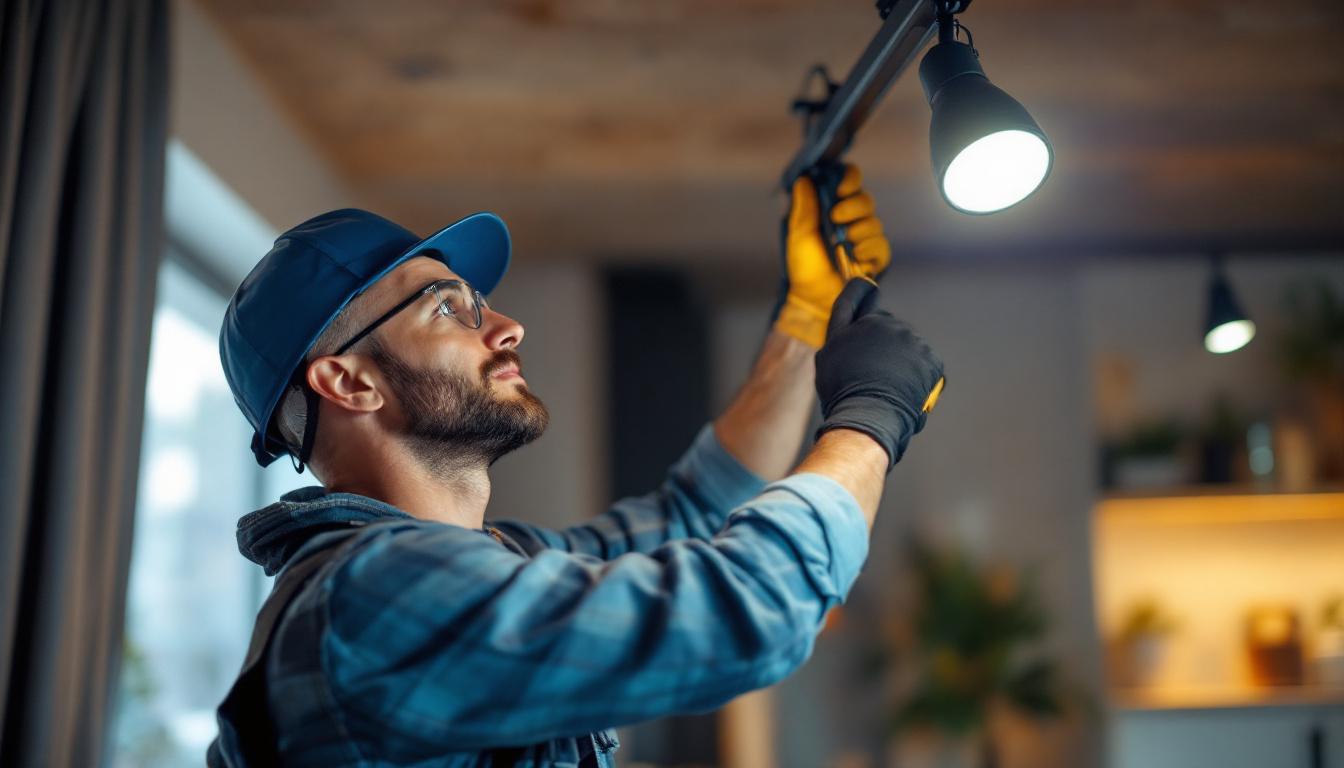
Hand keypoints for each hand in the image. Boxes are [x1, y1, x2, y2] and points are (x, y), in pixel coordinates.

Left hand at [773, 164, 891, 348]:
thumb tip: (803, 179)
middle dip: (852, 207)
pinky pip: (882, 245)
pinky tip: (856, 256)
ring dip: (858, 231)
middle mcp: (853, 220)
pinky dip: (869, 249)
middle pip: (866, 200)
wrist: (812, 298)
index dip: (850, 179)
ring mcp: (866, 239)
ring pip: (875, 222)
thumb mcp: (798, 235)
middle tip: (836, 218)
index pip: (850, 181)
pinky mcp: (876, 258)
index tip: (839, 189)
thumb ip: (803, 208)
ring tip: (844, 244)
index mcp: (835, 208)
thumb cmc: (804, 267)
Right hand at [814, 279, 943, 468]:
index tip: (866, 286)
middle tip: (874, 370)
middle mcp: (887, 325)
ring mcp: (912, 341)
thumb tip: (853, 322)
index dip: (861, 290)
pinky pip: (925, 364)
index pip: (857, 294)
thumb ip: (842, 333)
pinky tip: (907, 391)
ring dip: (902, 361)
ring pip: (908, 346)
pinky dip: (919, 376)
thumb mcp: (827, 357)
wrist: (870, 414)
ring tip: (890, 387)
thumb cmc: (842, 390)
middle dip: (883, 340)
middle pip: (887, 325)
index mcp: (860, 322)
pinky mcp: (931, 359)